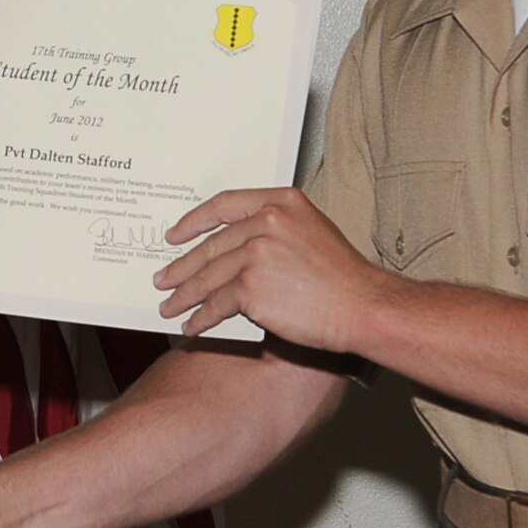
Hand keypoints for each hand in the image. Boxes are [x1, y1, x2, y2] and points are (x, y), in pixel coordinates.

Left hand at [155, 187, 382, 348]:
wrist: (363, 307)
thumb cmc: (343, 278)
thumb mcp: (312, 232)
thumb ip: (275, 230)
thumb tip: (237, 249)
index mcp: (281, 202)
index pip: (225, 205)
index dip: (194, 222)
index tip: (175, 235)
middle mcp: (267, 221)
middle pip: (211, 245)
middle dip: (182, 266)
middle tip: (164, 278)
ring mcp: (257, 252)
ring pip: (209, 276)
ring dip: (185, 294)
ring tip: (171, 306)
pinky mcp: (251, 286)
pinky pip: (216, 303)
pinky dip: (201, 317)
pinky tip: (193, 325)